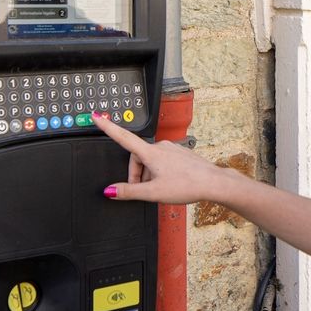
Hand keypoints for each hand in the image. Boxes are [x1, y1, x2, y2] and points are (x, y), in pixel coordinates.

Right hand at [92, 112, 233, 203]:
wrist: (213, 183)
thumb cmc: (187, 185)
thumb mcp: (153, 193)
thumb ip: (130, 192)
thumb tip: (110, 190)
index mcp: (151, 152)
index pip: (123, 137)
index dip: (108, 127)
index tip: (97, 117)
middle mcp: (160, 146)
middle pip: (137, 158)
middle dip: (137, 175)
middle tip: (144, 191)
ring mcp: (171, 149)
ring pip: (151, 161)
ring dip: (149, 176)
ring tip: (160, 190)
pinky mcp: (180, 154)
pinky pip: (162, 162)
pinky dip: (160, 173)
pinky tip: (170, 184)